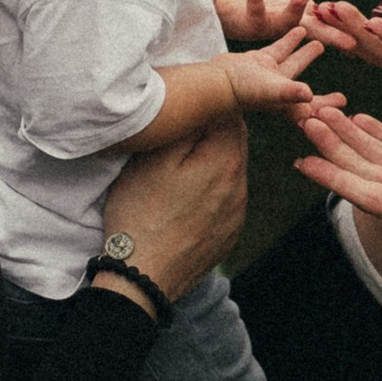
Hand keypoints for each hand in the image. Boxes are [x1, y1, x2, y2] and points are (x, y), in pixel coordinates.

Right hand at [101, 115, 249, 300]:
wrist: (143, 277)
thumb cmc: (141, 214)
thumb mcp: (152, 159)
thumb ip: (185, 127)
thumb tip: (205, 104)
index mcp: (225, 161)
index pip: (232, 113)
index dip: (209, 103)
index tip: (187, 105)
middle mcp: (240, 186)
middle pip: (234, 140)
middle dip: (211, 130)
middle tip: (179, 132)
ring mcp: (237, 213)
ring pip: (230, 169)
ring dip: (211, 160)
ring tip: (178, 167)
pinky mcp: (229, 232)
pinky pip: (226, 197)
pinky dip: (210, 188)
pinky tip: (184, 197)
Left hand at [214, 0, 343, 44]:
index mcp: (298, 13)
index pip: (326, 21)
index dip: (344, 27)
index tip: (366, 32)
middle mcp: (285, 23)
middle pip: (312, 30)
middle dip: (330, 35)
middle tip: (348, 40)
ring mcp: (266, 25)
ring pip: (284, 23)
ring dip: (293, 11)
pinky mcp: (246, 22)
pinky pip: (252, 11)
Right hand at [220, 20, 327, 109]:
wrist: (214, 79)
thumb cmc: (242, 88)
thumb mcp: (270, 90)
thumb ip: (290, 93)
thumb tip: (309, 95)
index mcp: (286, 100)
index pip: (312, 106)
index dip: (328, 103)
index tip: (344, 100)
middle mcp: (279, 90)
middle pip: (305, 89)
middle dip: (320, 85)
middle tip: (337, 85)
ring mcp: (268, 75)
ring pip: (293, 63)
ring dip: (306, 55)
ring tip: (320, 44)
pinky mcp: (257, 61)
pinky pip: (278, 49)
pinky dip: (289, 40)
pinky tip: (299, 28)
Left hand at [293, 93, 381, 239]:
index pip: (368, 195)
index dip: (334, 179)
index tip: (303, 162)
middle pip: (363, 169)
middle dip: (332, 146)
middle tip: (302, 120)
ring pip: (375, 154)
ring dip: (348, 134)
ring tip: (320, 112)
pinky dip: (377, 131)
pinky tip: (357, 117)